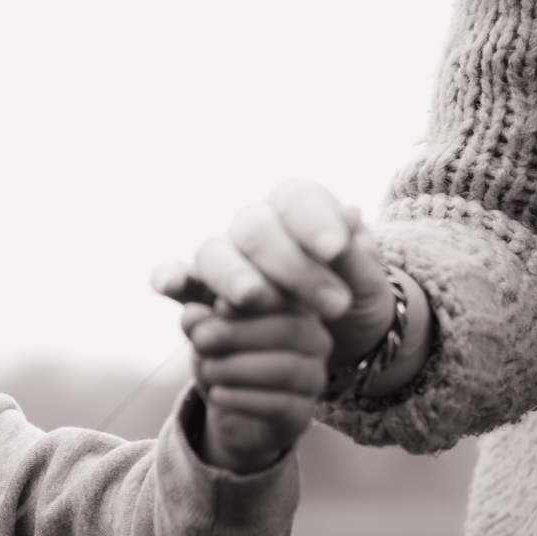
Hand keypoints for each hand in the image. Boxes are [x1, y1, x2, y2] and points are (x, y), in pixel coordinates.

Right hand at [154, 180, 430, 393]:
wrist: (338, 334)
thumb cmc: (353, 296)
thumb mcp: (367, 279)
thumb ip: (355, 253)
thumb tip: (348, 213)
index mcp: (297, 207)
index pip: (298, 200)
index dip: (314, 222)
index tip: (335, 249)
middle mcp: (254, 225)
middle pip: (255, 230)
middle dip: (290, 266)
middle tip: (331, 304)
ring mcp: (224, 257)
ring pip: (214, 253)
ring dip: (235, 276)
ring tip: (255, 299)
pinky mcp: (201, 291)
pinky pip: (177, 279)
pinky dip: (170, 279)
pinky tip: (169, 287)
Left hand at [181, 301, 331, 472]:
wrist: (227, 407)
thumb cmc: (222, 355)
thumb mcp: (205, 331)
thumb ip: (199, 320)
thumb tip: (192, 314)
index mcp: (297, 308)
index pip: (287, 297)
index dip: (254, 300)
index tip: (218, 307)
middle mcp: (315, 340)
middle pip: (291, 330)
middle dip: (241, 333)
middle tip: (202, 339)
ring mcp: (314, 377)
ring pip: (288, 369)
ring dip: (239, 368)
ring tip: (208, 370)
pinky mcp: (302, 413)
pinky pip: (280, 404)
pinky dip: (243, 398)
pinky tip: (217, 394)